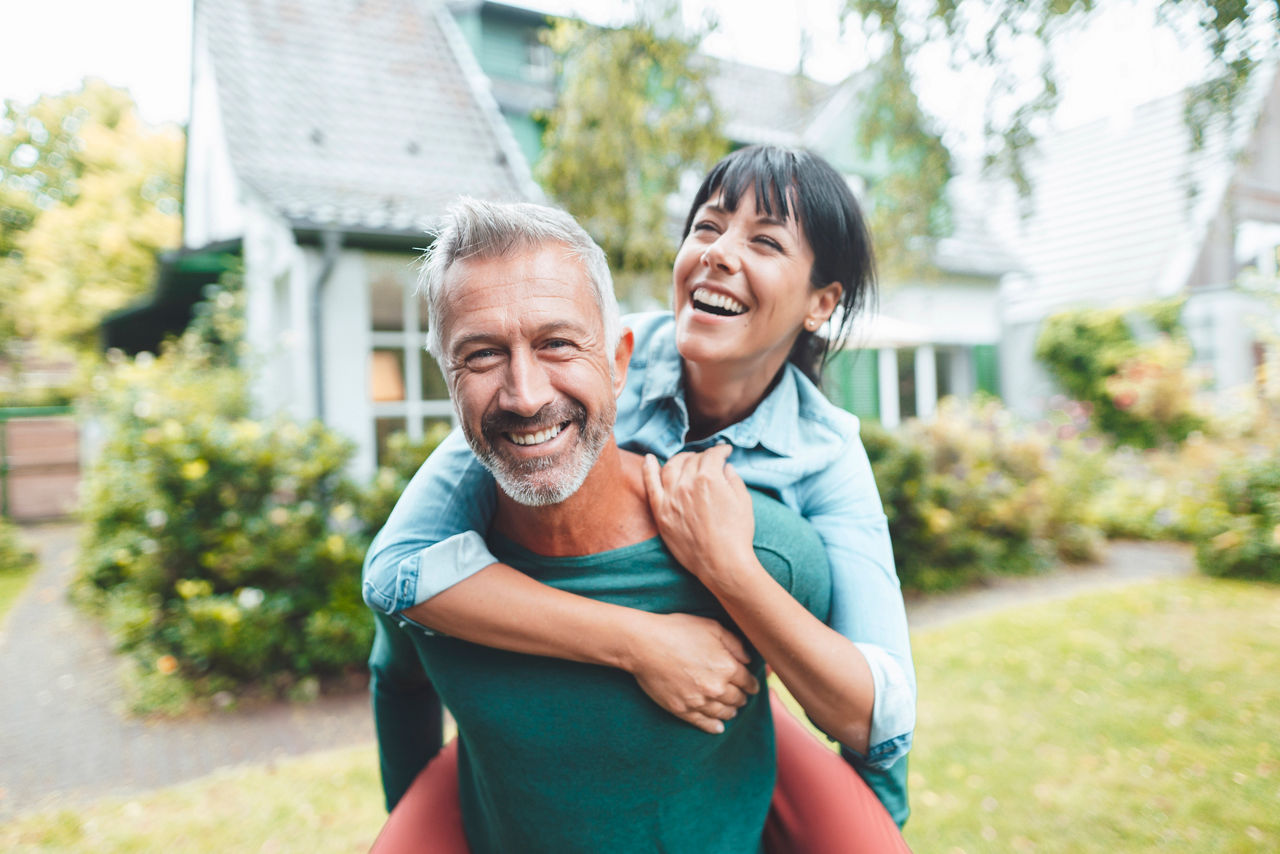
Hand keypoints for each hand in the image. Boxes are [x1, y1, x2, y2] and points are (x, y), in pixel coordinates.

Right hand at [624, 611, 759, 733]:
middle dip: (742, 698)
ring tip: (732, 711)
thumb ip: (734, 643)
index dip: (752, 684)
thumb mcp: (711, 627)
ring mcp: (698, 701)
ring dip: (730, 712)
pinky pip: (703, 723)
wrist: (644, 644)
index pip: (748, 682)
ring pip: (722, 712)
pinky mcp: (682, 709)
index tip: (753, 686)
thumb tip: (748, 659)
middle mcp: (716, 687)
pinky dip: (713, 726)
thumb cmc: (677, 630)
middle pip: (737, 699)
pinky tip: (718, 727)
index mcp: (726, 666)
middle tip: (742, 697)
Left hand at [642, 446, 754, 583]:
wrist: (722, 563)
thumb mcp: (744, 501)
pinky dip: (648, 469)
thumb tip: (725, 467)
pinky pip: (650, 485)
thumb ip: (733, 479)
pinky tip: (649, 459)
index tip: (725, 451)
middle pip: (692, 460)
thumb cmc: (737, 534)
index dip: (721, 451)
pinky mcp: (661, 513)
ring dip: (680, 459)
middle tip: (709, 461)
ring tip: (686, 460)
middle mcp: (687, 484)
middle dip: (703, 457)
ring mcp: (671, 498)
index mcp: (709, 478)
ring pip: (671, 467)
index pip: (713, 455)